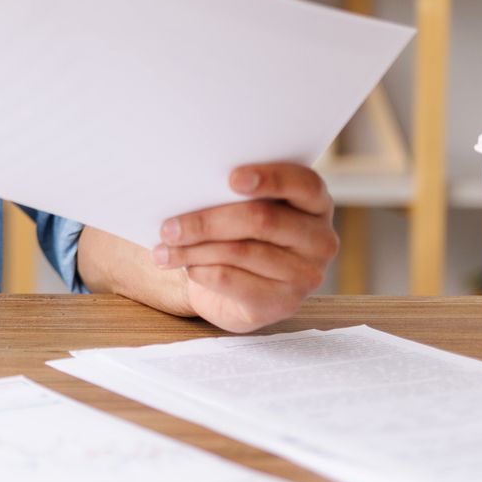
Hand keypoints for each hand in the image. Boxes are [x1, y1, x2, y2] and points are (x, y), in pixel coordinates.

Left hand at [153, 163, 338, 332]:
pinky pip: (232, 281)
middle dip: (207, 221)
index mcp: (314, 204)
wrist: (234, 289)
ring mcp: (305, 275)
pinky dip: (201, 271)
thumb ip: (230, 195)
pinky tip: (184, 267)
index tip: (231, 178)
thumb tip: (185, 188)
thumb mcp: (240, 209)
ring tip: (163, 250)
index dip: (269, 178)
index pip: (303, 184)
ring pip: (241, 252)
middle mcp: (318, 239)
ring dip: (193, 250)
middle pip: (262, 219)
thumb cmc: (237, 235)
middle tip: (169, 226)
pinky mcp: (282, 303)